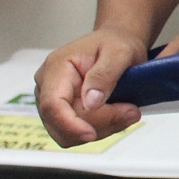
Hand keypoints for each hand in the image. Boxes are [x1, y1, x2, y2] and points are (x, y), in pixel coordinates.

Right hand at [35, 30, 147, 146]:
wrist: (116, 43)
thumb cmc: (116, 44)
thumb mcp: (119, 52)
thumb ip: (105, 75)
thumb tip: (91, 102)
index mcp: (56, 68)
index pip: (52, 104)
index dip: (69, 124)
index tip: (91, 134)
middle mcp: (47, 87)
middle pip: (62, 124)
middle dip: (98, 124)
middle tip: (131, 111)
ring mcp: (53, 102)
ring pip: (68, 134)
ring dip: (101, 128)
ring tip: (127, 110)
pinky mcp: (63, 113)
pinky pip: (76, 134)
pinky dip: (99, 129)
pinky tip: (116, 114)